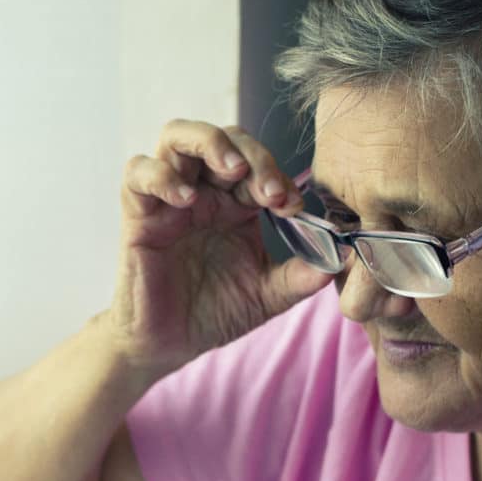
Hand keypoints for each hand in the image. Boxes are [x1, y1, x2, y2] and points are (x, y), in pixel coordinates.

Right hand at [107, 119, 331, 377]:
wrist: (170, 344)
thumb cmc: (215, 313)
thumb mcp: (268, 295)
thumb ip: (303, 276)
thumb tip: (343, 257)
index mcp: (237, 203)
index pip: (258, 163)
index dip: (278, 176)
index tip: (293, 208)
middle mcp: (204, 191)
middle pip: (225, 137)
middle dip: (253, 155)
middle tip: (270, 191)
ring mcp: (169, 198)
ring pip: (178, 136)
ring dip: (209, 143)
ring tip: (232, 172)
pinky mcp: (138, 213)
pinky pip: (139, 172)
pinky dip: (161, 175)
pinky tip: (186, 200)